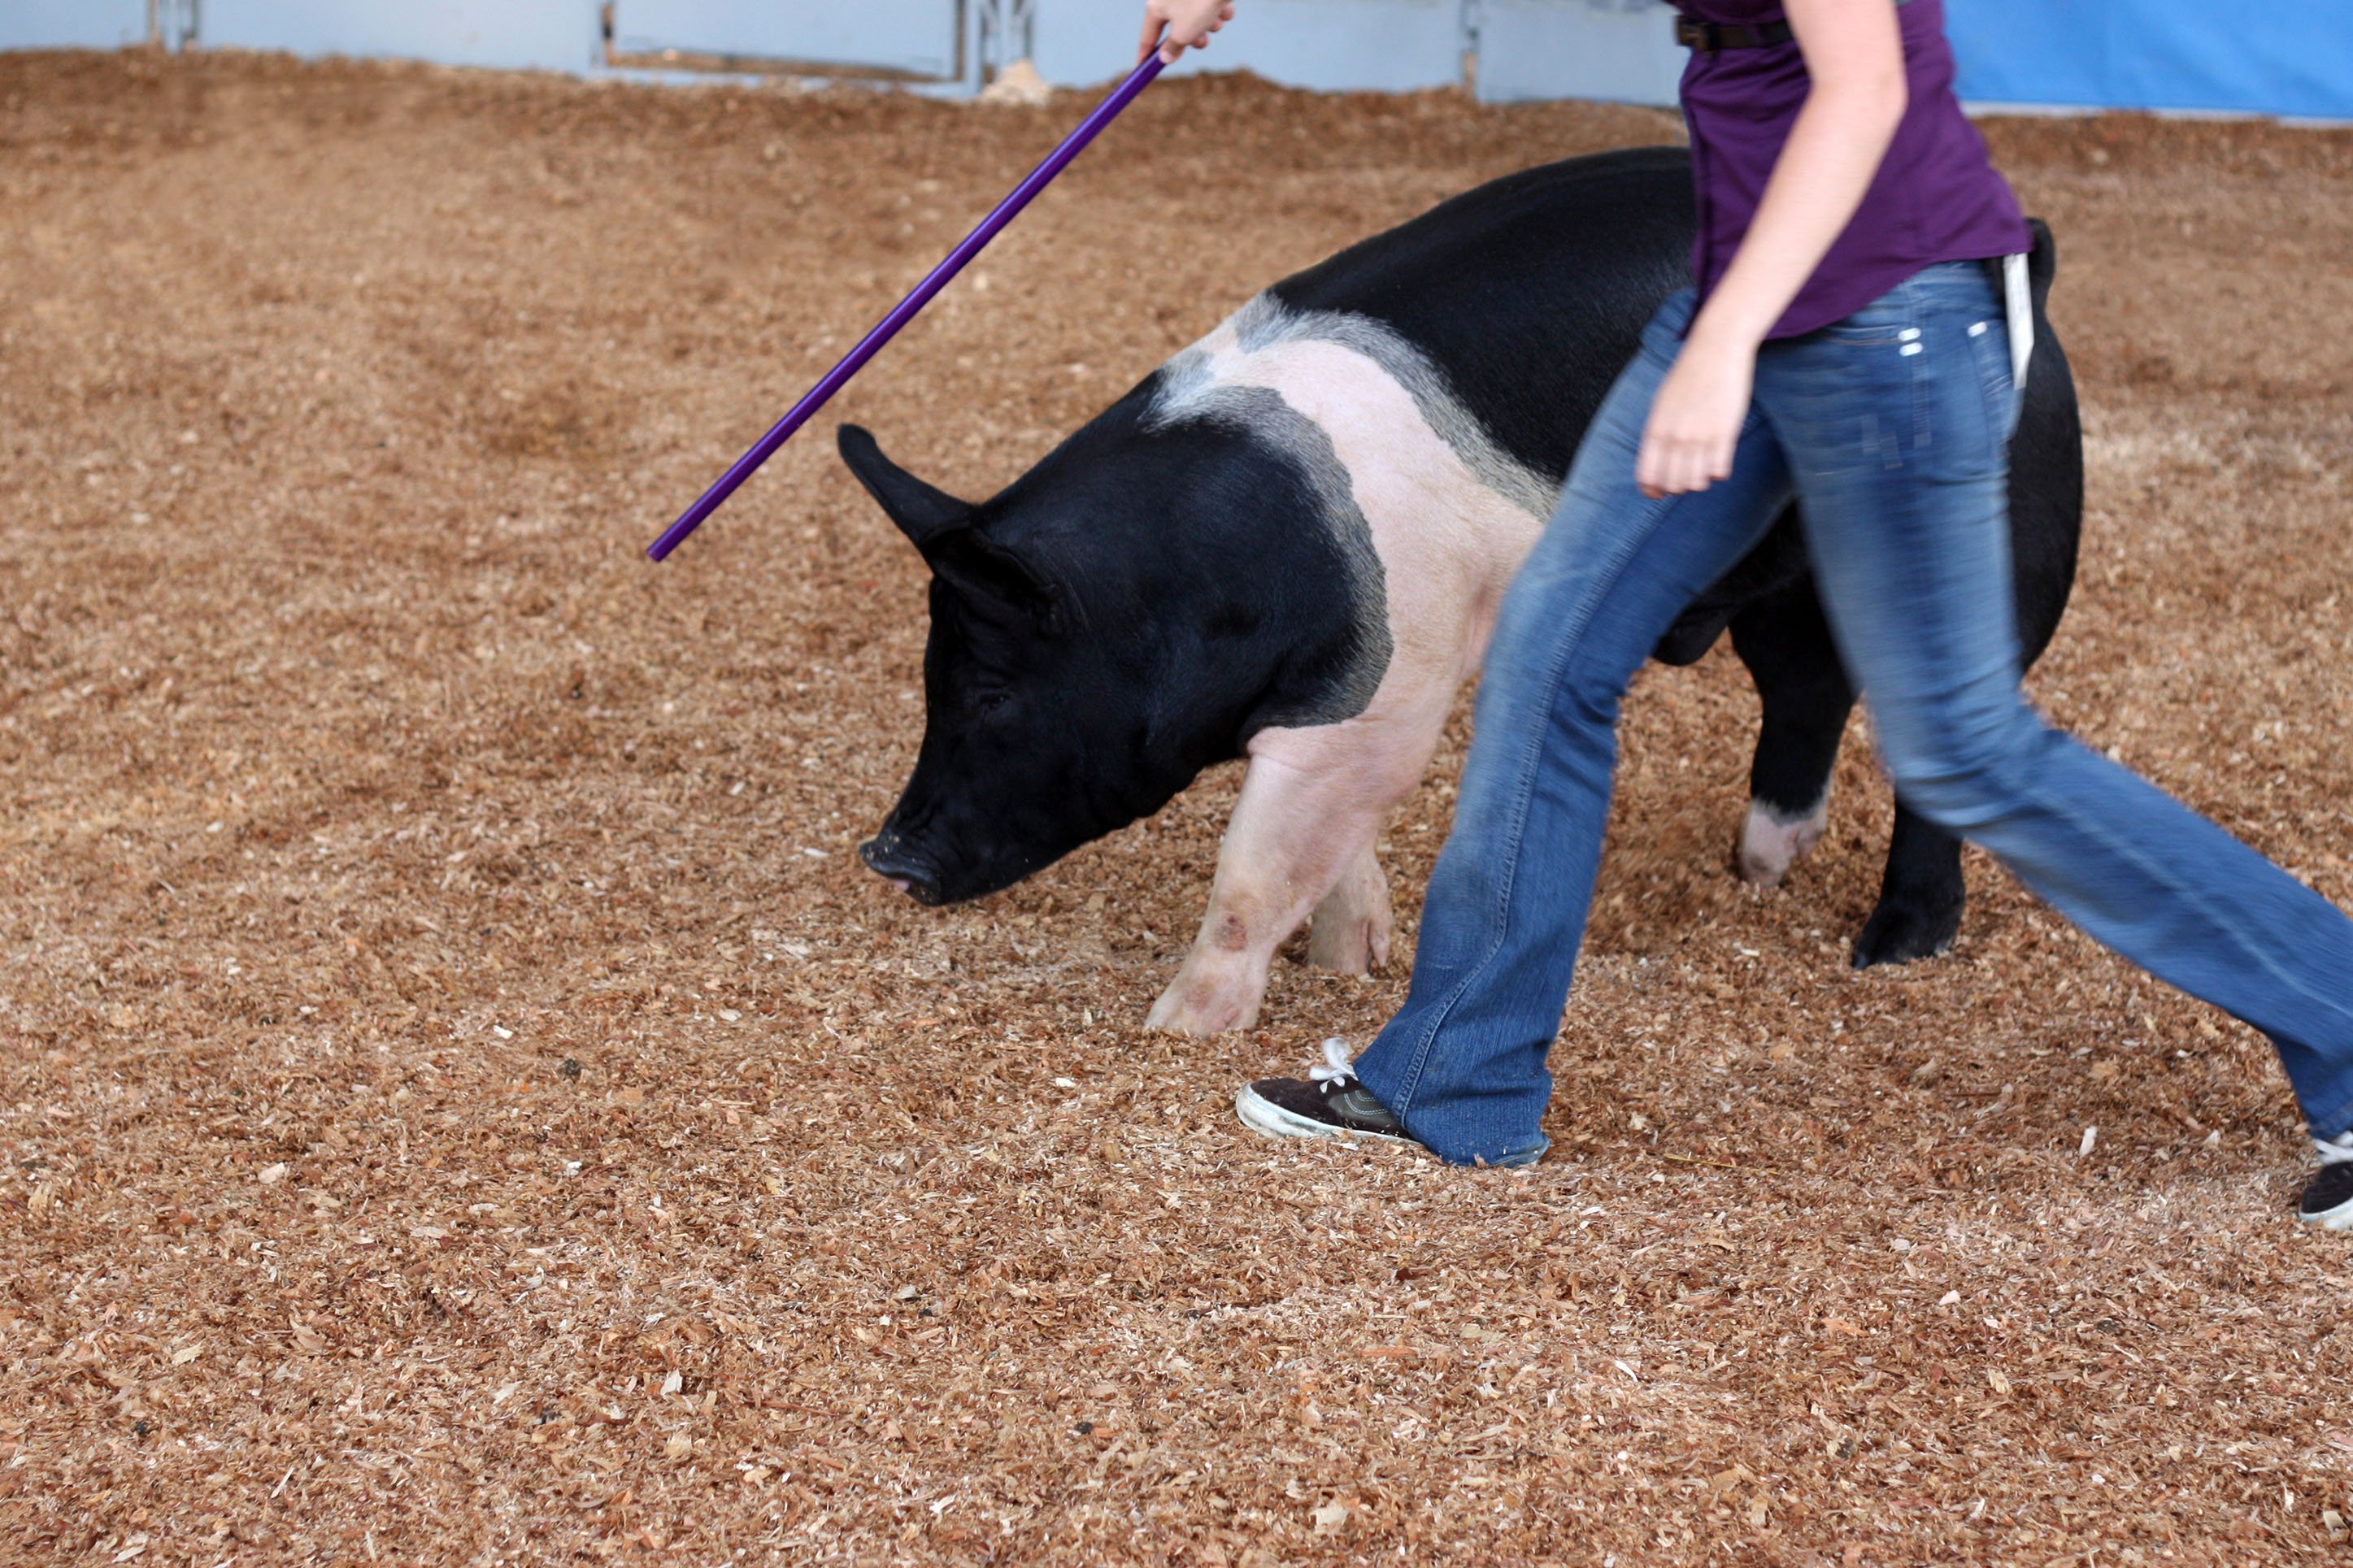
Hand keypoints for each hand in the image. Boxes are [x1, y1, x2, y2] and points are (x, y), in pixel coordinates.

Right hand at [1140, 0, 1236, 63]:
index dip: (1145, 57)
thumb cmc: (1198, 3)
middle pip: (1176, 30)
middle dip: (1191, 39)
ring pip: (1196, 21)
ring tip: (1216, 21)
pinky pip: (1210, 9)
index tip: (1143, 72)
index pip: (1146, 38)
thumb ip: (1173, 48)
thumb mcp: (1183, 33)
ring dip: (1208, 27)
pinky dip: (1218, 13)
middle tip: (1201, 43)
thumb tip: (1165, 58)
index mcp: (1155, 7)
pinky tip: (1224, 7)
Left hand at [1635, 326, 1758, 498]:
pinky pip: (1720, 471)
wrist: (1716, 349)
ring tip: (1702, 468)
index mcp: (1654, 429)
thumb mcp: (1661, 404)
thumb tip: (1656, 464)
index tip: (1657, 493)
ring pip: (1696, 483)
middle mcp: (1675, 437)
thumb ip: (1657, 434)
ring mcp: (1700, 437)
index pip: (1647, 476)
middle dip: (1677, 487)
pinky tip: (1718, 460)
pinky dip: (1718, 472)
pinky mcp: (1725, 434)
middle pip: (1672, 485)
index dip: (1651, 491)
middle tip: (1683, 479)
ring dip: (1699, 481)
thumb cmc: (1687, 375)